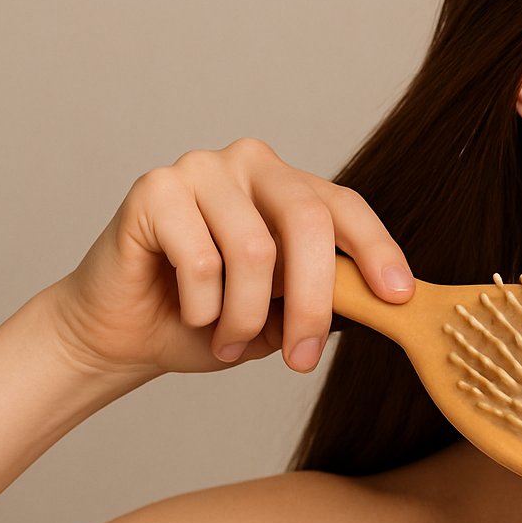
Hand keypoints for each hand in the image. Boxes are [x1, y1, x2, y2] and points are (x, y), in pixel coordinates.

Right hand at [49, 137, 414, 379]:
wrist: (122, 333)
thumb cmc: (208, 318)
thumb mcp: (282, 313)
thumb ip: (325, 297)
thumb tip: (383, 301)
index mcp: (289, 185)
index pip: (345, 207)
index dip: (377, 249)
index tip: (399, 296)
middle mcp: (251, 164)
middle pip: (307, 222)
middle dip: (313, 301)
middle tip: (303, 359)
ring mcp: (201, 168)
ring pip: (254, 251)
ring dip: (246, 316)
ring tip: (228, 338)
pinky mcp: (154, 189)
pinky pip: (200, 260)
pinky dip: (202, 307)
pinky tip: (190, 313)